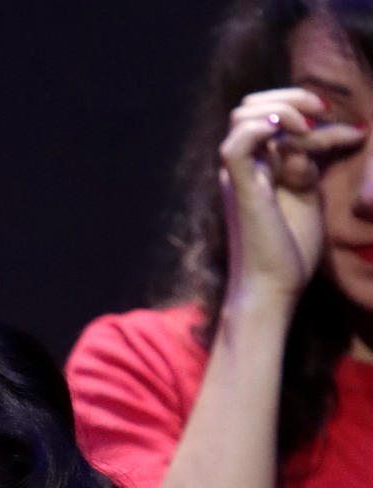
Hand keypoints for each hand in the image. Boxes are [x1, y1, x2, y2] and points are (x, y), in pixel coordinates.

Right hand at [219, 87, 366, 307]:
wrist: (273, 289)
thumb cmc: (289, 252)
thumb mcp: (308, 195)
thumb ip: (307, 163)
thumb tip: (315, 132)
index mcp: (258, 168)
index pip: (274, 119)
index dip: (310, 112)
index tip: (350, 133)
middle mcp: (243, 168)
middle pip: (251, 106)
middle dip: (291, 98)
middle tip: (322, 113)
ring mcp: (238, 178)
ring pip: (243, 115)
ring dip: (282, 109)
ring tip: (308, 127)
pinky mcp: (239, 190)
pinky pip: (238, 144)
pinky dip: (264, 129)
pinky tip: (292, 137)